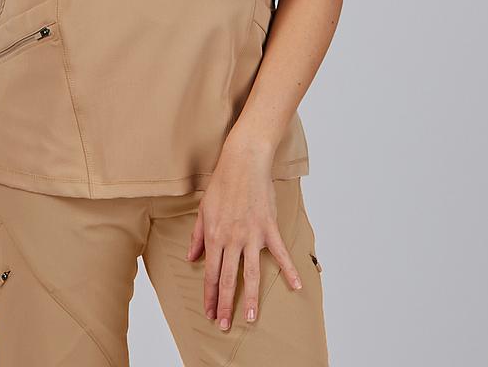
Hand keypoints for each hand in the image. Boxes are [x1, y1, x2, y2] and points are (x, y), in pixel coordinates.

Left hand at [186, 140, 303, 330]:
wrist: (244, 162)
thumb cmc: (223, 183)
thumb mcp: (203, 209)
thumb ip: (197, 236)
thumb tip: (192, 257)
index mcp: (214, 236)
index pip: (210, 274)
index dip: (210, 296)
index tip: (210, 313)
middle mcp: (232, 239)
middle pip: (227, 279)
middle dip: (225, 305)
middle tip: (224, 325)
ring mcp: (251, 235)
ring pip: (250, 273)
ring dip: (250, 298)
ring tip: (249, 319)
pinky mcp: (269, 227)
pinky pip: (280, 253)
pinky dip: (289, 270)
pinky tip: (295, 286)